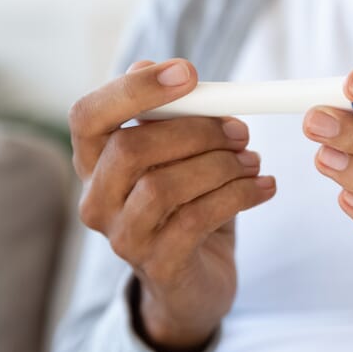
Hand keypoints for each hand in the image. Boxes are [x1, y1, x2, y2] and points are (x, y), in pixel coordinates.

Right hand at [69, 59, 275, 351]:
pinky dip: (238, 196)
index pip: (88, 115)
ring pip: (163, 186)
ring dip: (220, 166)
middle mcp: (97, 200)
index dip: (133, 89)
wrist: (196, 279)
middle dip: (195, 131)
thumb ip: (175, 117)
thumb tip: (176, 74)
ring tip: (254, 161)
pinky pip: (196, 220)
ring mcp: (123, 237)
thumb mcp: (181, 155)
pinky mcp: (158, 265)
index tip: (188, 72)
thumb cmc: (187, 203)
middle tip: (240, 130)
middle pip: (130, 148)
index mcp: (94, 161)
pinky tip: (263, 187)